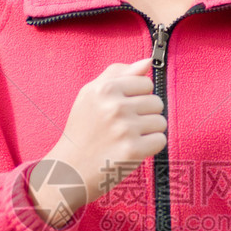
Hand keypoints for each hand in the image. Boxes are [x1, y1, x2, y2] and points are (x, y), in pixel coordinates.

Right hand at [29, 56, 166, 223]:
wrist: (70, 168)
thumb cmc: (82, 130)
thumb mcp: (90, 95)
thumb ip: (118, 74)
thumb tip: (148, 62)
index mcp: (104, 88)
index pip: (146, 83)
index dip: (138, 97)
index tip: (123, 109)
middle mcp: (115, 106)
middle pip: (156, 102)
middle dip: (145, 115)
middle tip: (124, 127)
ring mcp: (125, 129)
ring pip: (160, 122)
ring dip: (148, 132)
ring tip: (128, 138)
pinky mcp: (133, 150)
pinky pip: (160, 140)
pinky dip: (150, 147)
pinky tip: (133, 150)